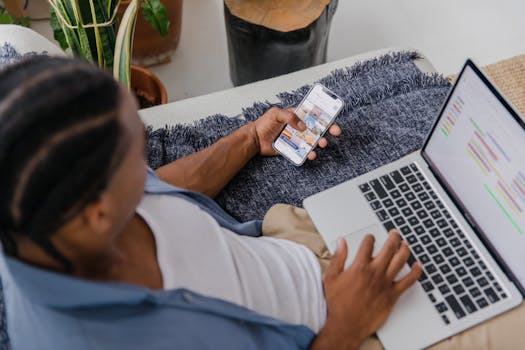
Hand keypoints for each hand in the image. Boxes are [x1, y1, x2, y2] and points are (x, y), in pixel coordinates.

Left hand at [248, 107, 341, 160]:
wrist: (255, 139)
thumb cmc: (264, 124)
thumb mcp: (276, 114)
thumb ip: (289, 116)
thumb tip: (303, 126)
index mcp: (296, 116)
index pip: (313, 114)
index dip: (325, 116)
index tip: (333, 119)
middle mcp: (298, 127)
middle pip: (317, 128)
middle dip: (328, 130)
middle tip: (335, 132)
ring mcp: (297, 139)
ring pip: (313, 141)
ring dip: (320, 142)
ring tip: (322, 144)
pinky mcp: (293, 149)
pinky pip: (304, 152)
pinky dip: (310, 153)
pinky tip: (311, 154)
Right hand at [311, 230, 421, 349]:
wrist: (347, 324)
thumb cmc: (338, 303)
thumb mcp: (331, 277)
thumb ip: (337, 257)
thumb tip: (341, 242)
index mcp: (359, 266)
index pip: (368, 245)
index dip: (370, 238)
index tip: (371, 238)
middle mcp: (375, 272)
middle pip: (389, 248)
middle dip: (393, 238)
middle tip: (395, 233)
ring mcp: (385, 283)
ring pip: (400, 261)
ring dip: (405, 249)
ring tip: (406, 244)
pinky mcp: (393, 295)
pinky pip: (409, 281)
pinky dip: (416, 272)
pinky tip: (418, 266)